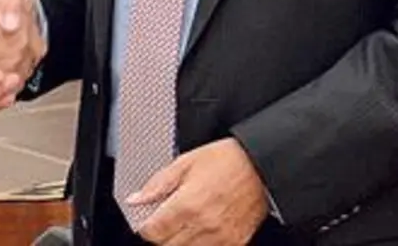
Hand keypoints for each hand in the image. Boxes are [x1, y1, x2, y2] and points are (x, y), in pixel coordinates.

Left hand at [127, 138, 269, 244]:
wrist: (262, 167)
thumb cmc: (227, 160)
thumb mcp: (186, 162)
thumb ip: (157, 184)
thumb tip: (136, 199)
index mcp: (187, 204)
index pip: (152, 232)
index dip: (145, 226)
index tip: (148, 219)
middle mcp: (203, 225)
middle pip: (166, 245)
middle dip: (161, 234)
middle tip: (166, 219)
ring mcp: (220, 238)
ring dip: (179, 241)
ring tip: (185, 223)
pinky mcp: (234, 243)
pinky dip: (199, 245)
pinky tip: (200, 231)